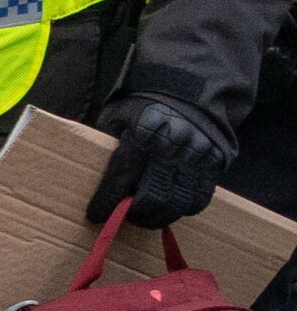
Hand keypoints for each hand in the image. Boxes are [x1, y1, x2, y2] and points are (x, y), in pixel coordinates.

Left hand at [90, 94, 232, 228]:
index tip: (96, 215)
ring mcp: (196, 157)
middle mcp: (172, 147)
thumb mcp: (118, 117)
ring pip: (179, 203)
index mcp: (143, 133)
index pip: (122, 176)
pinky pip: (200, 198)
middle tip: (125, 217)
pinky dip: (183, 209)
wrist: (187, 92)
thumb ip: (110, 145)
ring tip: (145, 218)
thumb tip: (97, 180)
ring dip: (159, 217)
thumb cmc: (144, 108)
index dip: (108, 201)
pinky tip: (170, 209)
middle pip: (153, 196)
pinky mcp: (214, 164)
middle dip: (135, 214)